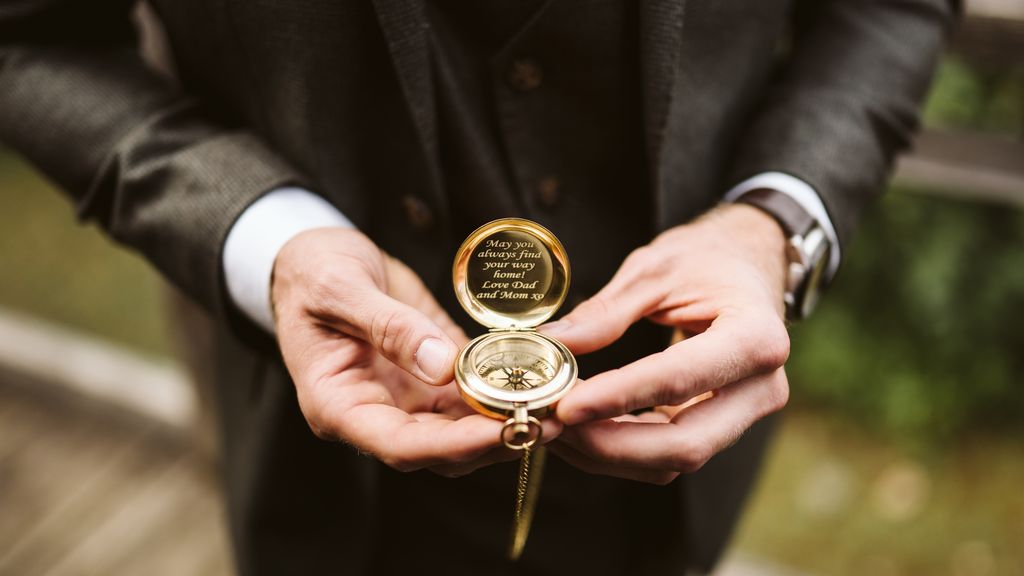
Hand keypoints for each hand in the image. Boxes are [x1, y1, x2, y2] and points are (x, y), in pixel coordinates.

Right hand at [272, 228, 560, 476]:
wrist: (314, 257)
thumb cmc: (312, 272)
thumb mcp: (340, 289)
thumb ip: (389, 327)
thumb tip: (443, 366)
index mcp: (338, 405)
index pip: (399, 445)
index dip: (453, 446)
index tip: (500, 434)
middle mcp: (375, 413)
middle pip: (439, 449)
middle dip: (494, 440)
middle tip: (549, 421)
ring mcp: (404, 399)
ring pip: (462, 429)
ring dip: (508, 421)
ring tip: (558, 404)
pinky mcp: (430, 378)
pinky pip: (470, 395)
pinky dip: (503, 391)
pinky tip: (540, 379)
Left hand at [539, 204, 790, 483]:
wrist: (748, 263)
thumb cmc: (708, 259)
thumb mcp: (654, 270)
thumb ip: (605, 312)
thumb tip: (552, 344)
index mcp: (755, 338)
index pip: (678, 380)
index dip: (618, 398)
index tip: (566, 405)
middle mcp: (761, 388)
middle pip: (683, 445)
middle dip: (608, 444)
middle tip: (551, 424)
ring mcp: (744, 414)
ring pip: (672, 461)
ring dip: (606, 453)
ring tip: (554, 425)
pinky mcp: (721, 427)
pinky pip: (668, 455)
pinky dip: (620, 449)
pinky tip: (580, 428)